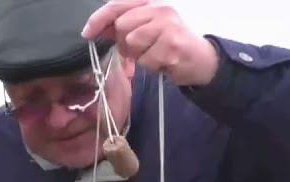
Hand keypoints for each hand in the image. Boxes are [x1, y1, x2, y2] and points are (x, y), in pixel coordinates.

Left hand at [81, 1, 219, 87]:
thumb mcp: (146, 30)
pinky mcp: (172, 44)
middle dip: (125, 43)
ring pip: (132, 43)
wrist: (201, 60)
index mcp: (151, 3)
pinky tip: (164, 62)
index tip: (87, 33)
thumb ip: (122, 27)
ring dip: (139, 56)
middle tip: (143, 49)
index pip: (117, 5)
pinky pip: (145, 60)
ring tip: (155, 54)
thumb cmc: (169, 45)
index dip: (98, 19)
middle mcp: (160, 9)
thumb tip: (96, 29)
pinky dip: (152, 66)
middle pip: (122, 26)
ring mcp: (167, 25)